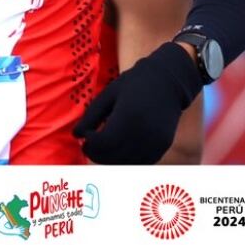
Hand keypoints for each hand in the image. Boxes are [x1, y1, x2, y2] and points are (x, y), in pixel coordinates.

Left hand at [74, 42, 201, 163]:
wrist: (168, 81)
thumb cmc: (133, 84)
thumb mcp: (107, 95)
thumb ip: (91, 116)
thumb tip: (76, 135)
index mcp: (127, 117)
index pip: (103, 144)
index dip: (90, 146)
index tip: (84, 139)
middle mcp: (143, 133)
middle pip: (114, 157)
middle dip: (97, 155)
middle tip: (90, 146)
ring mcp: (156, 141)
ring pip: (128, 163)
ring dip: (111, 160)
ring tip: (103, 148)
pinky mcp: (163, 145)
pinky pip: (142, 162)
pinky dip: (128, 160)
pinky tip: (119, 150)